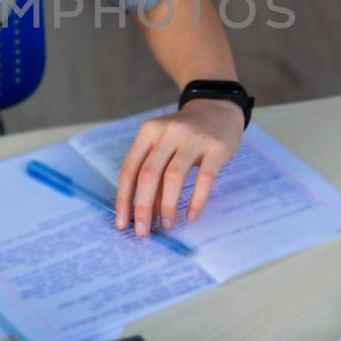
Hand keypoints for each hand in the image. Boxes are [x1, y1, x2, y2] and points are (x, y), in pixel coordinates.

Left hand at [114, 99, 243, 235]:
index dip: (124, 198)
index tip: (122, 222)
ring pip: (174, 176)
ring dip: (167, 206)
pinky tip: (191, 215)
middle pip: (149, 174)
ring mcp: (193, 138)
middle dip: (142, 207)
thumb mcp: (163, 145)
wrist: (218, 108)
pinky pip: (204, 178)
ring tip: (167, 225)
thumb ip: (154, 173)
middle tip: (143, 232)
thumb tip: (144, 211)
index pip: (130, 168)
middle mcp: (168, 132)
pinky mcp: (216, 147)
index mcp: (148, 132)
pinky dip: (196, 200)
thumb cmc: (185, 135)